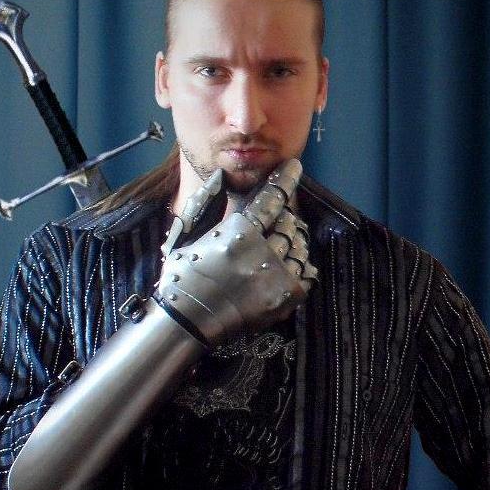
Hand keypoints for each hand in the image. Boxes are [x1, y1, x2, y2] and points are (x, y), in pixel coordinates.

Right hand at [157, 159, 317, 345]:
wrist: (187, 323)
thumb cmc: (182, 276)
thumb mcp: (186, 235)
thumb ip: (206, 203)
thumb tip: (220, 175)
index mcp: (236, 235)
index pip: (270, 199)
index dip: (285, 180)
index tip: (295, 167)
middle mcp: (260, 256)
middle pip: (287, 222)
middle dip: (283, 214)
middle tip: (278, 214)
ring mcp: (275, 280)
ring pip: (299, 246)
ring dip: (291, 238)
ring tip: (280, 239)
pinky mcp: (284, 300)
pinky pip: (306, 272)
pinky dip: (300, 263)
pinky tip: (288, 261)